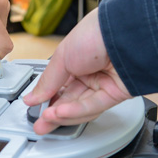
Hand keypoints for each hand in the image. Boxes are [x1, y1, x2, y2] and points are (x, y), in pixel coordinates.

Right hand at [23, 8, 130, 134]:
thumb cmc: (95, 33)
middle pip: (70, 99)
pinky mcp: (116, 94)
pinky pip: (93, 106)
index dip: (46, 97)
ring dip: (63, 114)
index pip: (59, 85)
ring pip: (81, 107)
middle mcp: (91, 72)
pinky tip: (62, 113)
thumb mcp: (62, 56)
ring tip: (47, 118)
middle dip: (53, 113)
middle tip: (39, 124)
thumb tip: (33, 97)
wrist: (124, 33)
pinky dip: (76, 111)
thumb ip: (47, 81)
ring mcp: (104, 83)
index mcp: (77, 59)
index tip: (33, 106)